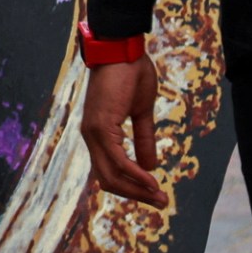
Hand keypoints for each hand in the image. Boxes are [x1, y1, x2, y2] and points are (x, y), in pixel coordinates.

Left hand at [79, 57, 167, 207]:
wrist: (122, 49)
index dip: (131, 187)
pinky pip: (118, 160)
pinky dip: (135, 175)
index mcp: (98, 134)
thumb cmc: (130, 74)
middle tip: (160, 203)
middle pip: (108, 179)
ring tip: (159, 197)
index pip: (110, 171)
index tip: (155, 195)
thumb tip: (151, 166)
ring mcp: (93, 132)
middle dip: (135, 195)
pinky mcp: (101, 126)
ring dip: (137, 190)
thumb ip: (144, 139)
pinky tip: (152, 182)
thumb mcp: (141, 112)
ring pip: (111, 174)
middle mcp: (91, 136)